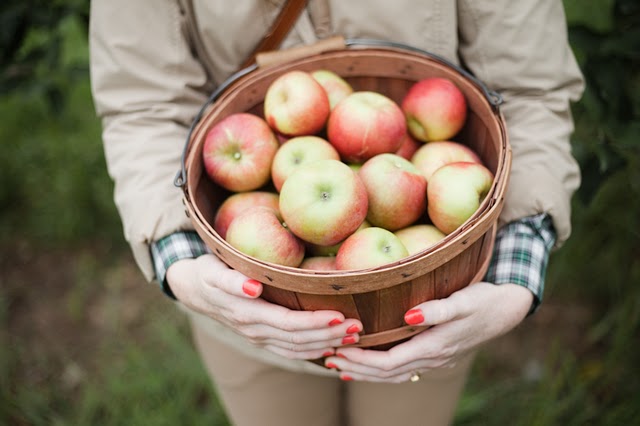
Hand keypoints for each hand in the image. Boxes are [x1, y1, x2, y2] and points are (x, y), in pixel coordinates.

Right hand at [166, 254, 362, 359]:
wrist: (195, 288)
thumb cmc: (211, 271)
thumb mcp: (215, 271)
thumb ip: (232, 280)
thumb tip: (254, 288)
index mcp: (246, 313)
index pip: (287, 323)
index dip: (314, 323)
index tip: (339, 316)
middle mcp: (254, 330)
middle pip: (297, 339)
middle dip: (328, 335)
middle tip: (357, 327)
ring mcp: (258, 337)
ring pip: (296, 348)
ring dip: (326, 345)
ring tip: (353, 337)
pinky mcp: (262, 339)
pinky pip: (290, 350)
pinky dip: (313, 351)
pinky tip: (332, 347)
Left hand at [325, 282, 532, 381]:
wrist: (507, 308)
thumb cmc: (482, 299)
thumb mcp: (463, 300)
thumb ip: (437, 310)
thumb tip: (409, 316)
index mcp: (435, 347)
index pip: (390, 362)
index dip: (363, 360)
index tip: (338, 350)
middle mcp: (433, 359)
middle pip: (387, 373)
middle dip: (356, 368)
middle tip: (327, 359)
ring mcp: (435, 361)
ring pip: (394, 374)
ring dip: (365, 372)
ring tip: (338, 365)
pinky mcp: (436, 356)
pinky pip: (402, 369)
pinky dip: (380, 369)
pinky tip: (367, 366)